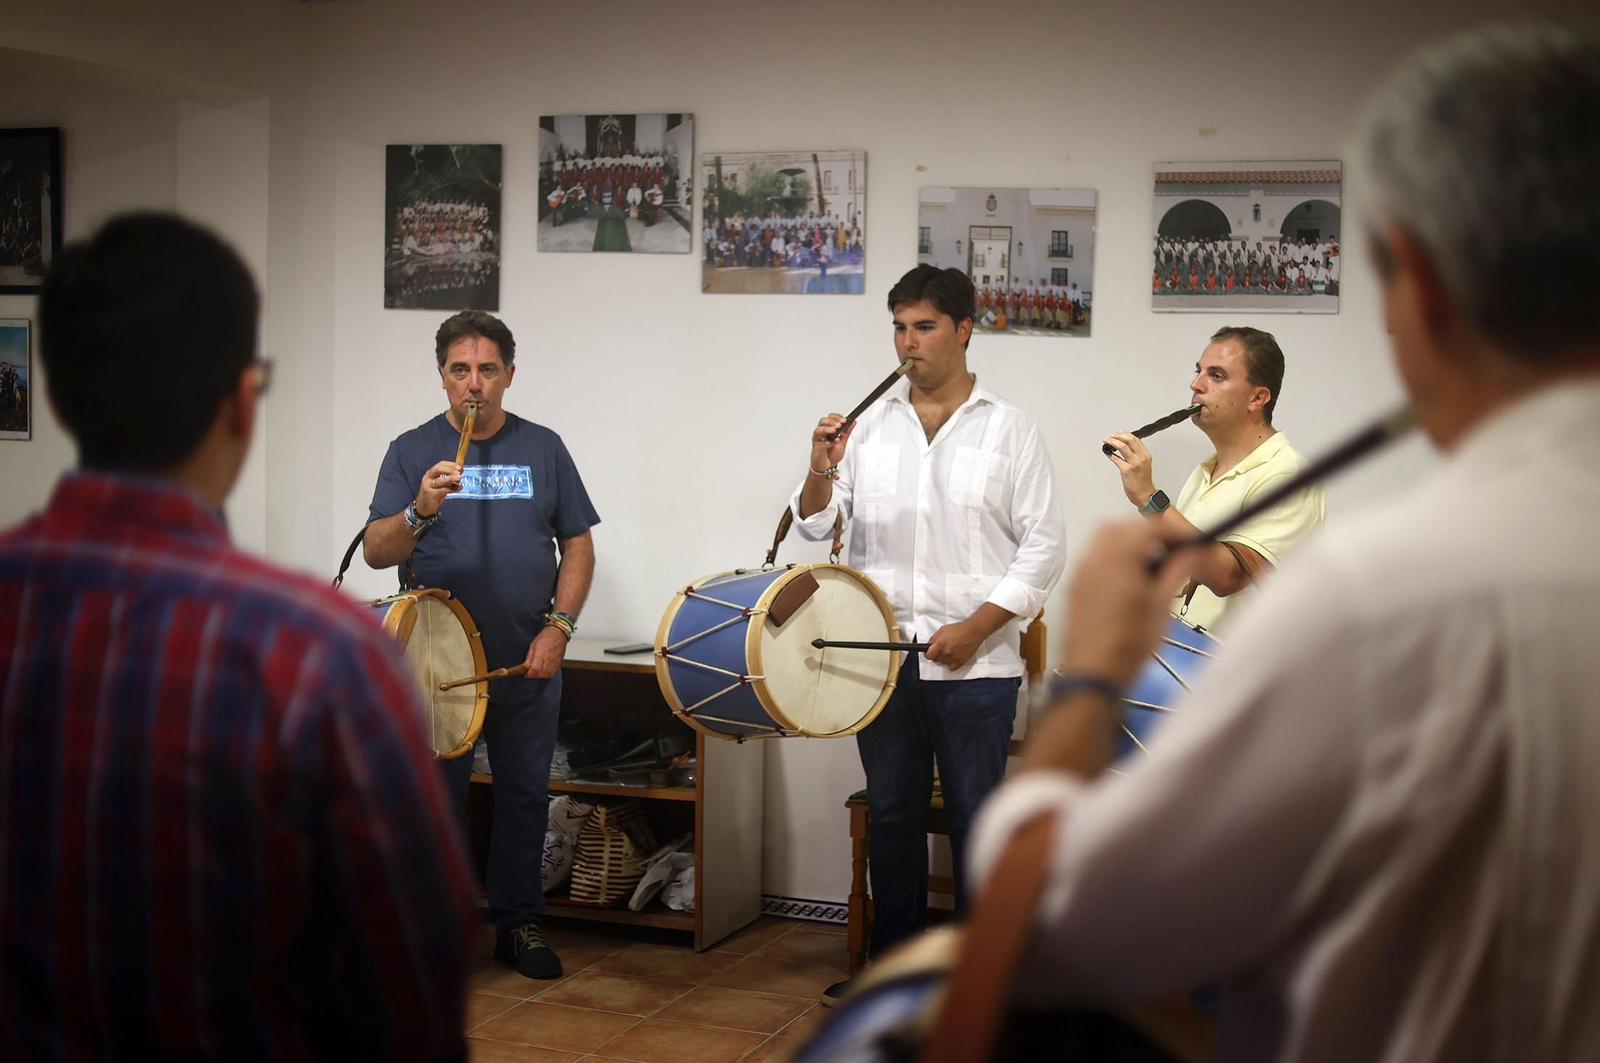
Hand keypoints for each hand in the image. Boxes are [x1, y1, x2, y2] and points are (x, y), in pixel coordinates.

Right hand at [415, 460, 463, 517]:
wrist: (423, 506)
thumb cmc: (433, 494)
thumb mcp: (440, 484)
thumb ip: (448, 479)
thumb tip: (460, 474)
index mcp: (430, 473)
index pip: (440, 464)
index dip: (450, 464)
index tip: (460, 467)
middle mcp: (428, 478)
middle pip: (438, 469)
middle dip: (449, 469)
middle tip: (459, 472)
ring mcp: (428, 486)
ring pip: (440, 480)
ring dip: (451, 478)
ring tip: (459, 478)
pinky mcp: (431, 494)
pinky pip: (443, 490)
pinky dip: (452, 489)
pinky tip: (459, 488)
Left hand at [522, 625, 567, 679]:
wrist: (558, 634)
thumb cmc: (546, 637)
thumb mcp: (533, 645)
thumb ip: (529, 658)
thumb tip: (525, 667)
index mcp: (541, 653)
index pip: (535, 669)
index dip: (529, 673)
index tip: (525, 673)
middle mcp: (549, 659)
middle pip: (540, 674)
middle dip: (533, 675)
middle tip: (530, 672)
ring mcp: (555, 662)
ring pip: (546, 675)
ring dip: (540, 675)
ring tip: (537, 671)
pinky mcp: (559, 664)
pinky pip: (552, 674)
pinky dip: (546, 674)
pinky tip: (543, 671)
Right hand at [810, 414, 854, 471]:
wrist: (827, 466)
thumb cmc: (831, 454)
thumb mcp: (843, 441)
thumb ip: (847, 431)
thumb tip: (852, 422)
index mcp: (828, 429)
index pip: (830, 418)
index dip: (837, 417)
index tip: (844, 420)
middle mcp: (821, 433)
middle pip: (823, 421)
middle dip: (832, 422)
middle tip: (839, 425)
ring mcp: (818, 440)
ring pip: (818, 430)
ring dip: (827, 429)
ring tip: (834, 431)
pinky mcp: (817, 448)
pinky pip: (821, 444)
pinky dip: (827, 443)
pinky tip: (833, 442)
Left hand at [924, 619, 986, 670]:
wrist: (973, 631)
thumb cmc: (959, 629)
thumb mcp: (943, 629)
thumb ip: (934, 638)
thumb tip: (929, 645)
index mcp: (940, 643)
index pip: (928, 656)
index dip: (928, 654)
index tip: (930, 652)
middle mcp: (946, 652)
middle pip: (936, 660)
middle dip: (937, 655)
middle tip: (943, 649)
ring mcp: (953, 658)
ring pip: (943, 663)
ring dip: (944, 659)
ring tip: (951, 651)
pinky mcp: (960, 662)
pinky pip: (951, 667)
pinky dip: (951, 663)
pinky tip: (954, 656)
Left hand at [1058, 519, 1193, 689]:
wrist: (1093, 672)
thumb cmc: (1132, 640)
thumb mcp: (1162, 604)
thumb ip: (1180, 570)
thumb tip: (1199, 550)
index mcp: (1118, 556)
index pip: (1149, 527)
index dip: (1174, 532)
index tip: (1192, 543)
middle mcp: (1094, 557)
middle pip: (1121, 526)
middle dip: (1148, 532)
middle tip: (1171, 551)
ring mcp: (1080, 571)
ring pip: (1104, 540)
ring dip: (1128, 542)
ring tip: (1152, 565)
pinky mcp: (1075, 586)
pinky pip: (1094, 558)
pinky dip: (1113, 557)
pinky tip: (1129, 580)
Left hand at [1102, 431, 1155, 507]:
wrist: (1145, 495)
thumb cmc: (1143, 482)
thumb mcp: (1144, 466)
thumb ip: (1137, 456)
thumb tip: (1126, 448)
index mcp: (1146, 456)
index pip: (1136, 439)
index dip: (1126, 434)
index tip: (1119, 433)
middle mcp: (1141, 458)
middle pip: (1129, 440)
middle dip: (1118, 435)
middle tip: (1112, 436)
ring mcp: (1134, 463)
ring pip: (1122, 446)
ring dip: (1112, 441)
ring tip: (1107, 441)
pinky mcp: (1126, 470)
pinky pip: (1116, 458)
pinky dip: (1110, 454)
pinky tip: (1106, 452)